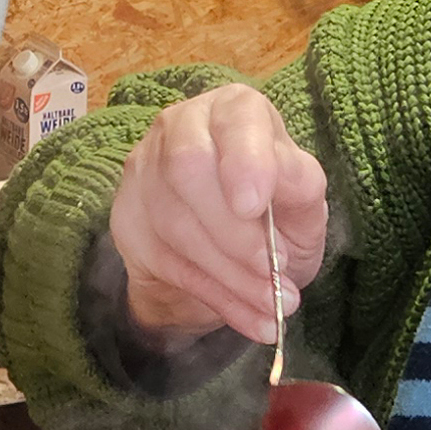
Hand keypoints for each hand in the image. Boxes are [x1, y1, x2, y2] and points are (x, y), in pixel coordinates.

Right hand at [109, 83, 328, 344]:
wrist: (228, 248)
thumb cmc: (274, 209)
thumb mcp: (303, 200)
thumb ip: (301, 187)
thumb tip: (293, 184)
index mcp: (235, 110)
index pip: (233, 119)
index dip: (242, 159)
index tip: (253, 205)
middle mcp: (182, 126)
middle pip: (188, 168)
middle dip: (234, 232)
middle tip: (275, 272)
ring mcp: (145, 170)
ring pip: (175, 223)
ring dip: (230, 274)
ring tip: (274, 305)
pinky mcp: (128, 217)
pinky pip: (166, 263)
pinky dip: (216, 297)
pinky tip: (253, 319)